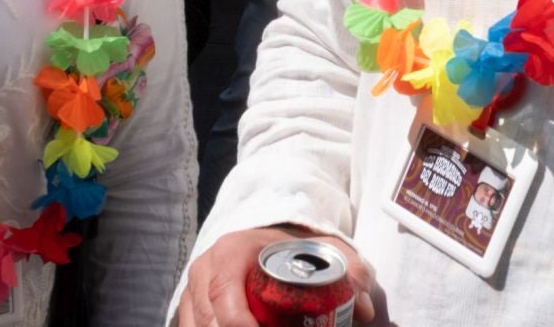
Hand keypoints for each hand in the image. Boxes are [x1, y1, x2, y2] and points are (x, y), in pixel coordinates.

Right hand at [179, 226, 380, 325]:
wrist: (269, 236)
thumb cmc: (295, 247)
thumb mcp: (324, 251)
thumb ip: (350, 273)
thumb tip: (364, 307)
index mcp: (232, 251)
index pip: (224, 294)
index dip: (239, 325)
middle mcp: (205, 268)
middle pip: (208, 319)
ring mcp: (193, 288)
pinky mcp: (189, 306)